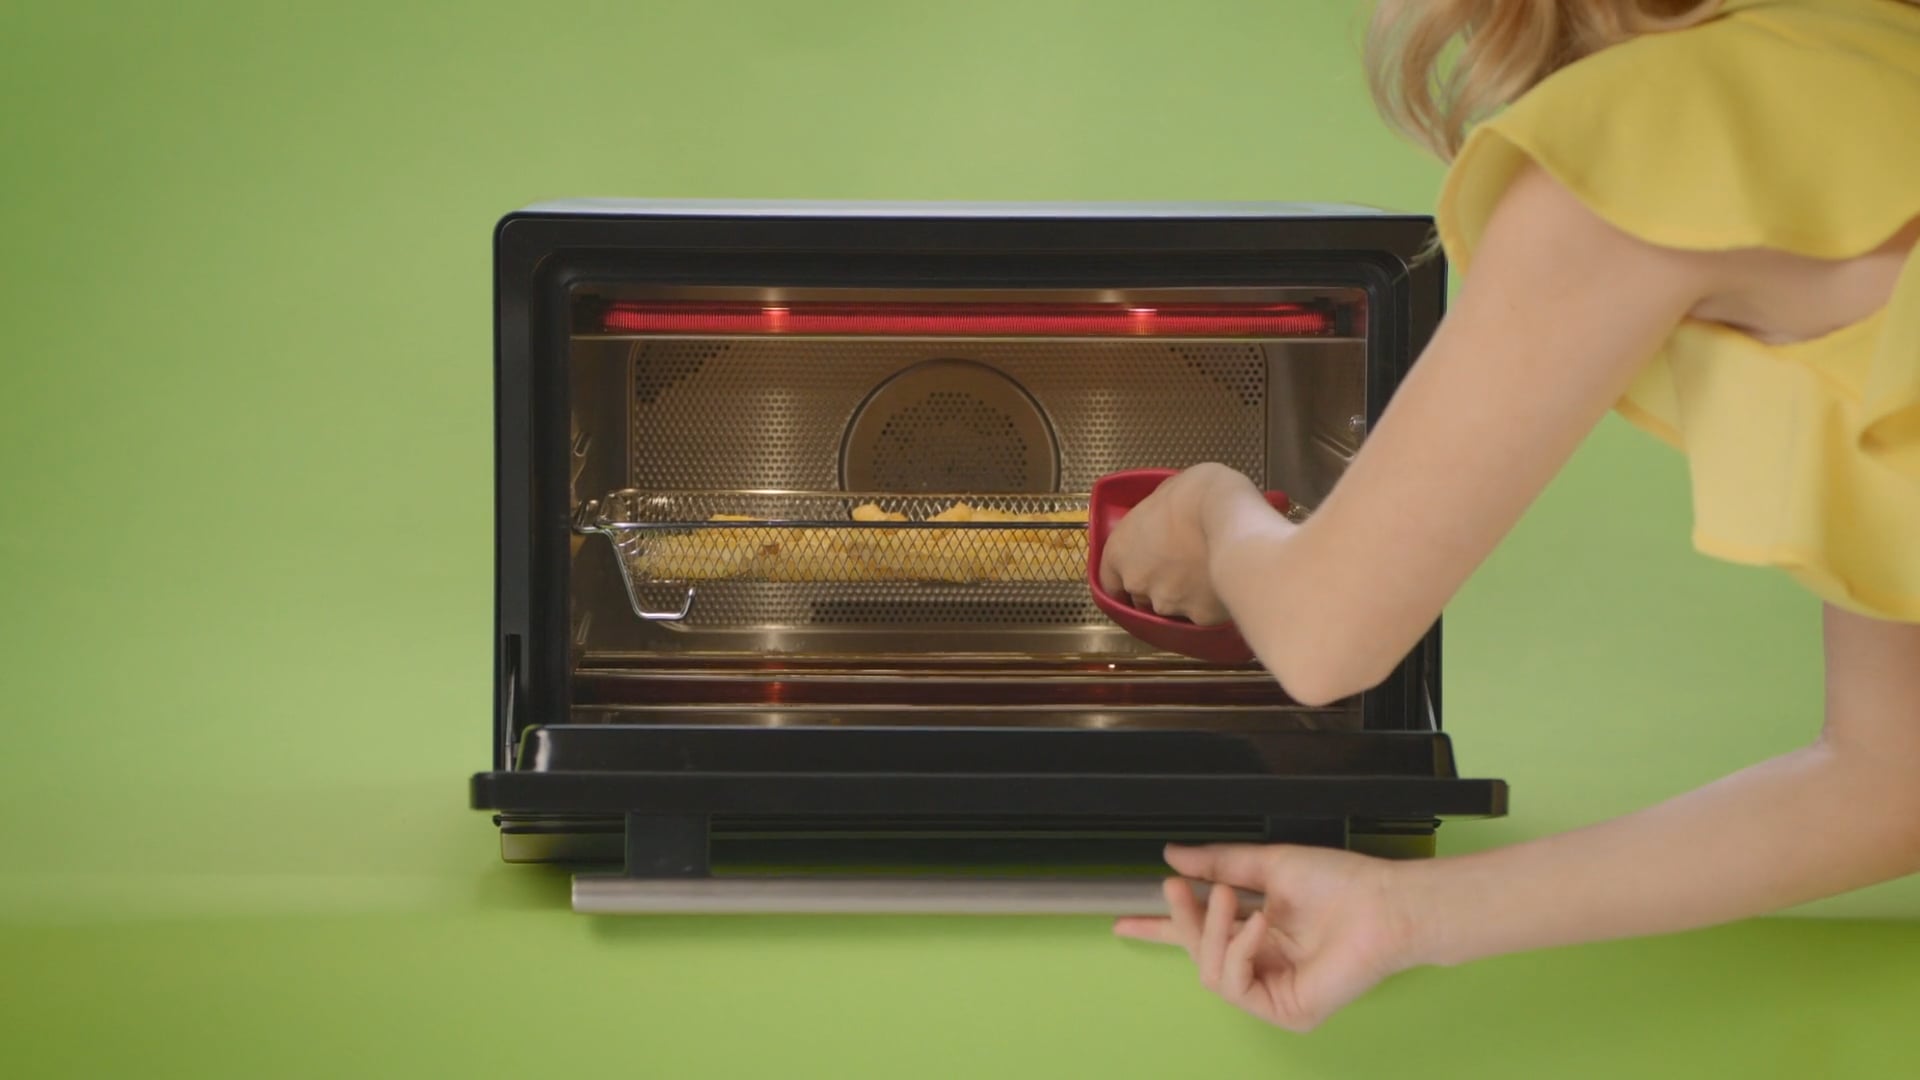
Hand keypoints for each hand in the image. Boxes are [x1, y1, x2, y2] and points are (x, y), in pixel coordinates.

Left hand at [1097, 463, 1258, 625]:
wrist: (1233, 523)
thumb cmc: (1196, 496)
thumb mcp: (1164, 493)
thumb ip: (1152, 519)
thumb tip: (1159, 522)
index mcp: (1120, 551)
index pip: (1108, 580)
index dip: (1124, 576)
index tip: (1140, 570)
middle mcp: (1136, 583)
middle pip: (1140, 595)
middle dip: (1156, 584)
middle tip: (1180, 565)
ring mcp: (1166, 604)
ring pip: (1170, 606)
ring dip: (1182, 594)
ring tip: (1205, 573)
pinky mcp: (1196, 618)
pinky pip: (1200, 612)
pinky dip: (1208, 602)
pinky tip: (1222, 583)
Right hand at [1113, 843, 1422, 1031]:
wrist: (1383, 903)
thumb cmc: (1342, 883)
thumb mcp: (1268, 865)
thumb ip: (1219, 864)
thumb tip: (1175, 855)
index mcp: (1256, 931)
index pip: (1198, 934)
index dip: (1159, 929)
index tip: (1122, 922)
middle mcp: (1261, 964)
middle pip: (1195, 951)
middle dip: (1181, 918)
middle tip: (1177, 885)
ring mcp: (1273, 991)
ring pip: (1209, 971)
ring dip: (1210, 930)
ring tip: (1227, 899)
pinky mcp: (1287, 1011)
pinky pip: (1236, 984)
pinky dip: (1239, 950)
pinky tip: (1258, 925)